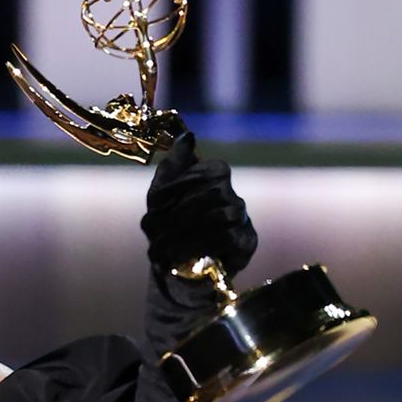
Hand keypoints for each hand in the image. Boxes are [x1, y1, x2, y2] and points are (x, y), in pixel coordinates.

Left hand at [140, 132, 256, 276]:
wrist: (175, 265)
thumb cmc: (167, 223)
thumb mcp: (160, 192)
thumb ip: (173, 164)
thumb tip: (187, 135)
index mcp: (215, 174)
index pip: (205, 172)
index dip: (177, 189)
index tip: (154, 206)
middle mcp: (231, 193)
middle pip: (211, 195)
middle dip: (178, 215)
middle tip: (154, 233)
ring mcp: (242, 217)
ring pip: (220, 216)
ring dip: (187, 234)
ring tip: (164, 249)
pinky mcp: (247, 242)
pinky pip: (229, 238)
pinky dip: (202, 247)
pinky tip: (183, 256)